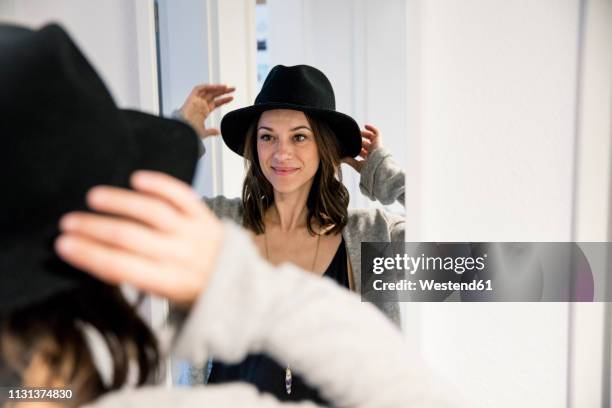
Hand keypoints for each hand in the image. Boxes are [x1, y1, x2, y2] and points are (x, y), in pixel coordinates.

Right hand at [55, 171, 224, 308]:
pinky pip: (181, 195)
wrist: (234, 281)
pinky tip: (137, 178)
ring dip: (121, 202)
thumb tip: (92, 257)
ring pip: (153, 212)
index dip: (89, 255)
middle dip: (94, 228)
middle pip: (130, 237)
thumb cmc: (190, 288)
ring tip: (94, 197)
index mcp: (167, 281)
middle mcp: (180, 255)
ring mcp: (193, 232)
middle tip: (68, 222)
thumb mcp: (163, 297)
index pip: (121, 267)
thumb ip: (134, 278)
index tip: (64, 245)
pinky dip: (160, 184)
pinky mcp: (203, 214)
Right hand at [179, 84, 234, 138]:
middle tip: (233, 88)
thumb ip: (211, 131)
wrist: (183, 131)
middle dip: (224, 91)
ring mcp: (196, 101)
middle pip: (214, 95)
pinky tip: (216, 87)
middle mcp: (201, 104)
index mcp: (204, 111)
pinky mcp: (191, 98)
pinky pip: (198, 89)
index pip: (216, 103)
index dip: (224, 100)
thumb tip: (218, 132)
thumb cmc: (190, 132)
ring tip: (226, 87)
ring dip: (217, 88)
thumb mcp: (203, 132)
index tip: (232, 97)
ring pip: (208, 91)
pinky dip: (207, 86)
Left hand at [343, 124, 382, 172]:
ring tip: (357, 132)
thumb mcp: (357, 165)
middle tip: (351, 137)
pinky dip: (372, 128)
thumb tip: (340, 159)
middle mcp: (372, 152)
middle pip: (365, 144)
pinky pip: (377, 133)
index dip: (356, 148)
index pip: (361, 152)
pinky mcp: (378, 142)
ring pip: (371, 138)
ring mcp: (375, 147)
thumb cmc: (369, 169)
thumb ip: (350, 161)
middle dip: (359, 140)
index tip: (348, 145)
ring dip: (364, 134)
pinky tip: (365, 126)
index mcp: (368, 159)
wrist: (378, 166)